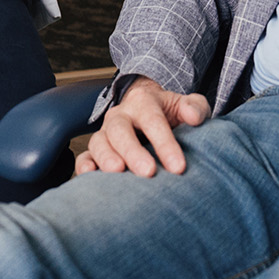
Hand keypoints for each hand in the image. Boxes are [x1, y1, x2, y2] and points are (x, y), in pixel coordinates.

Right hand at [75, 77, 209, 177]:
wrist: (147, 109)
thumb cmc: (170, 112)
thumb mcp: (186, 104)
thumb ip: (194, 107)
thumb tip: (194, 117)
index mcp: (143, 101)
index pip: (153, 121)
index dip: (165, 144)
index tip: (178, 167)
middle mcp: (120, 115)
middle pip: (120, 130)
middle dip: (133, 152)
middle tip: (148, 172)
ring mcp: (105, 132)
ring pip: (99, 142)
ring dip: (106, 158)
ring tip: (118, 173)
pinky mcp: (96, 150)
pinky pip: (85, 156)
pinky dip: (84, 166)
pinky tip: (90, 176)